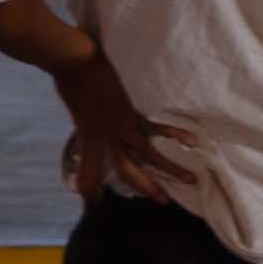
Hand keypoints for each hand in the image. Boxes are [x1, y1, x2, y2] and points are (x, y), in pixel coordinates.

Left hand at [58, 74, 188, 209]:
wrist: (75, 62)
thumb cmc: (68, 81)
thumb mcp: (74, 109)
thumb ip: (86, 119)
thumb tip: (89, 119)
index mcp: (88, 139)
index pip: (87, 176)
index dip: (90, 191)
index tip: (95, 201)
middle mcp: (107, 138)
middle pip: (128, 171)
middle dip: (146, 187)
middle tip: (163, 201)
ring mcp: (122, 125)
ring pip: (150, 154)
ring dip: (171, 168)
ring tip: (189, 179)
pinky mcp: (133, 111)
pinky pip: (158, 127)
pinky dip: (176, 133)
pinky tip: (193, 141)